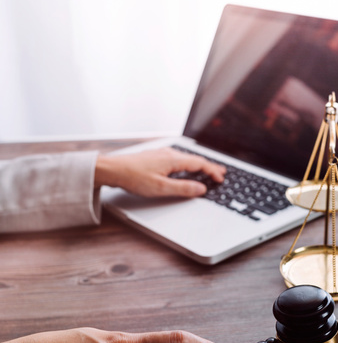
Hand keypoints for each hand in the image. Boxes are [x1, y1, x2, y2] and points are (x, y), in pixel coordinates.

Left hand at [94, 147, 225, 197]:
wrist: (112, 169)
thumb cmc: (133, 177)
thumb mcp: (161, 188)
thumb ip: (183, 188)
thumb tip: (201, 189)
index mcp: (174, 159)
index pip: (200, 164)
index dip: (212, 171)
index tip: (220, 178)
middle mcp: (169, 153)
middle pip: (195, 159)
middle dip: (209, 166)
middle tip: (220, 172)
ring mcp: (162, 154)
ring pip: (186, 159)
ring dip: (198, 166)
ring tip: (206, 171)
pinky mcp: (155, 157)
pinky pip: (177, 160)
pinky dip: (187, 165)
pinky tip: (184, 169)